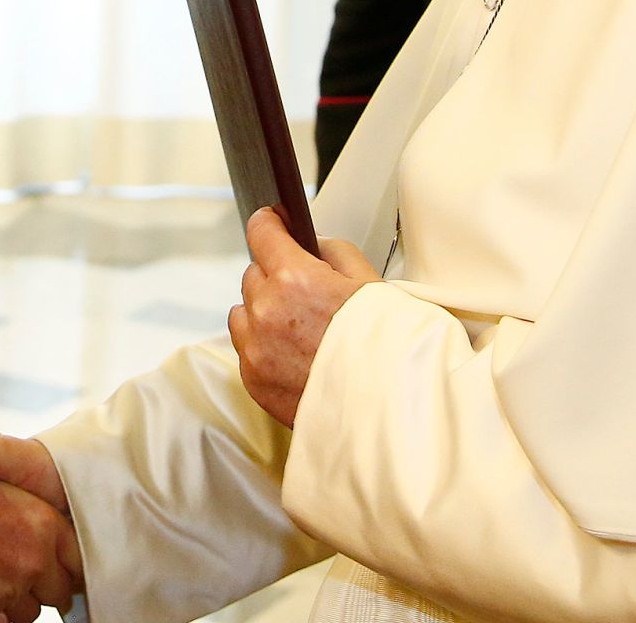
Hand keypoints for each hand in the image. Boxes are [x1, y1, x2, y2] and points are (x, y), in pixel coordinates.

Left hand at [228, 207, 377, 424]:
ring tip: (299, 330)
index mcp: (294, 279)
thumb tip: (310, 245)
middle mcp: (267, 311)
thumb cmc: (387, 349)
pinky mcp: (254, 381)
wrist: (392, 413)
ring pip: (243, 312)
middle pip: (253, 274)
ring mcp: (256, 349)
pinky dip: (262, 347)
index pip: (261, 232)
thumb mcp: (369, 281)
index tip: (272, 222)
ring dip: (262, 312)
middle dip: (274, 276)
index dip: (269, 223)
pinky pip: (246, 349)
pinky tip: (295, 356)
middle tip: (305, 294)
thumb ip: (333, 251)